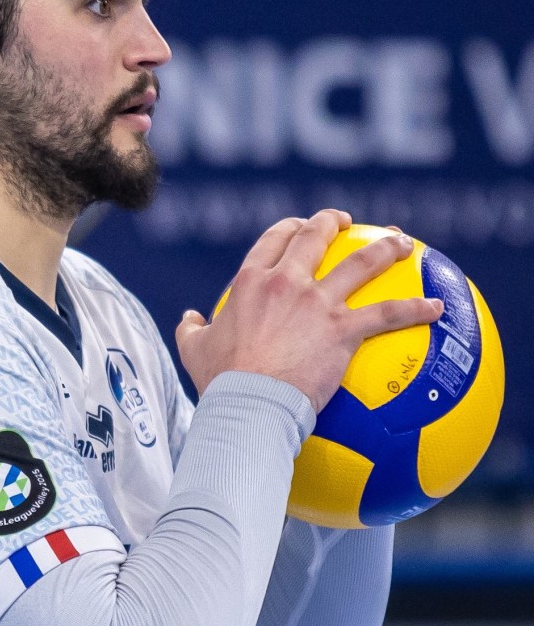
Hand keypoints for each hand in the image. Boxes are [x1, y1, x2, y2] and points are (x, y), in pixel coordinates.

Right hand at [175, 209, 443, 413]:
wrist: (248, 403)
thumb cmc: (220, 382)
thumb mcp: (194, 351)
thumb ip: (191, 329)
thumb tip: (187, 318)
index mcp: (251, 282)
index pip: (274, 240)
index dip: (290, 229)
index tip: (300, 228)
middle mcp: (286, 282)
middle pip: (316, 236)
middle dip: (334, 222)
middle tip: (348, 222)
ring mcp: (318, 303)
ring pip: (361, 262)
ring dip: (386, 248)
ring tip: (404, 243)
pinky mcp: (344, 329)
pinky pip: (388, 313)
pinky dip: (416, 309)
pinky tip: (438, 309)